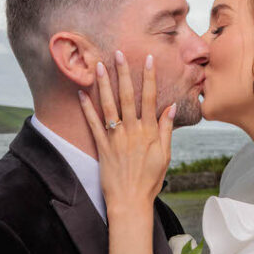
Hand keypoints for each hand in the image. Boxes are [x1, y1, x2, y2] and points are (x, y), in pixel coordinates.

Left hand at [79, 50, 175, 216]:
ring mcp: (115, 138)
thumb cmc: (150, 180)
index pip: (150, 98)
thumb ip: (166, 129)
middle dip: (124, 73)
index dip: (149, 77)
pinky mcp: (102, 147)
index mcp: (149, 132)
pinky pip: (93, 124)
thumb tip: (170, 106)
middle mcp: (132, 131)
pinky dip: (87, 109)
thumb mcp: (165, 155)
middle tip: (119, 53)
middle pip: (127, 96)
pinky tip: (82, 93)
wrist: (131, 201)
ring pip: (109, 106)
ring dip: (104, 84)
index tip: (148, 59)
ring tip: (100, 65)